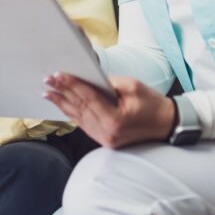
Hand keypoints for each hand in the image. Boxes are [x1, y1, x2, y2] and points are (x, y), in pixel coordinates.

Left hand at [44, 73, 174, 148]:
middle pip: (79, 108)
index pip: (87, 98)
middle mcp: (107, 132)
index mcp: (115, 119)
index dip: (71, 84)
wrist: (166, 124)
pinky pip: (84, 125)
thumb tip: (88, 77)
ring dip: (62, 104)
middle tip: (47, 79)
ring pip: (78, 118)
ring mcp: (105, 139)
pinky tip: (62, 106)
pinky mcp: (105, 140)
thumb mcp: (133, 86)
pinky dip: (72, 114)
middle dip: (62, 92)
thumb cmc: (152, 103)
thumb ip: (109, 82)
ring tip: (48, 92)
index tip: (58, 74)